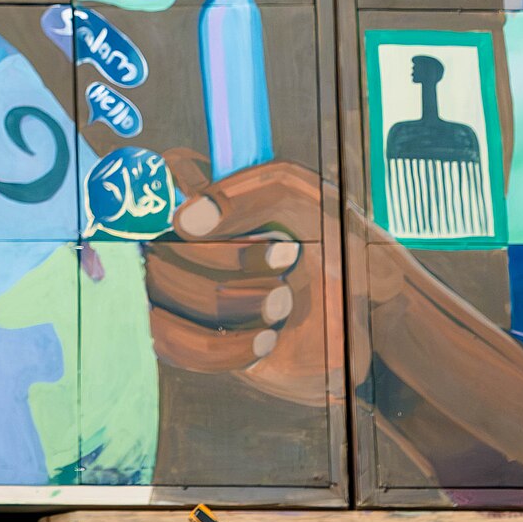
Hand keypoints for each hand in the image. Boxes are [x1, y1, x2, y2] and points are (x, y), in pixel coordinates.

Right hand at [144, 150, 330, 406]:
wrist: (368, 314)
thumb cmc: (335, 242)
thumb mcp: (302, 199)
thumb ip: (245, 194)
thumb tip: (183, 222)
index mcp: (205, 193)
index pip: (154, 176)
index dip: (168, 192)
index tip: (202, 216)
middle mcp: (184, 237)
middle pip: (154, 242)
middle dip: (225, 258)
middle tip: (286, 257)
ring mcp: (183, 289)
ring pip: (157, 292)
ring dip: (226, 299)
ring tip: (282, 300)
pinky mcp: (192, 337)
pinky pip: (170, 342)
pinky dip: (219, 345)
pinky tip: (265, 338)